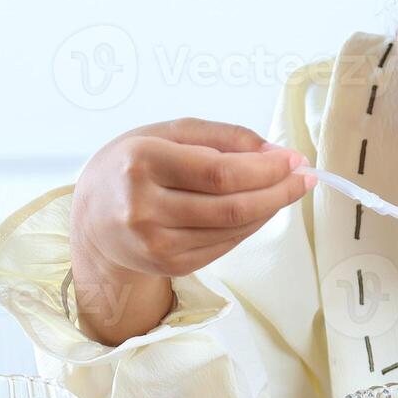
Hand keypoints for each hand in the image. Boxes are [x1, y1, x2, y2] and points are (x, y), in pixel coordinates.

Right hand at [72, 117, 313, 279]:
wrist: (93, 218)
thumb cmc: (135, 165)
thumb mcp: (169, 133)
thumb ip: (224, 137)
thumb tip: (277, 154)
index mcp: (141, 162)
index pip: (219, 172)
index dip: (265, 169)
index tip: (294, 160)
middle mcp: (143, 207)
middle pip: (231, 206)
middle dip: (278, 191)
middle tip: (304, 177)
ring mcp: (155, 243)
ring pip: (233, 228)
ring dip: (269, 208)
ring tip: (285, 189)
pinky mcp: (168, 265)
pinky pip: (225, 244)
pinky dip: (250, 225)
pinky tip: (259, 208)